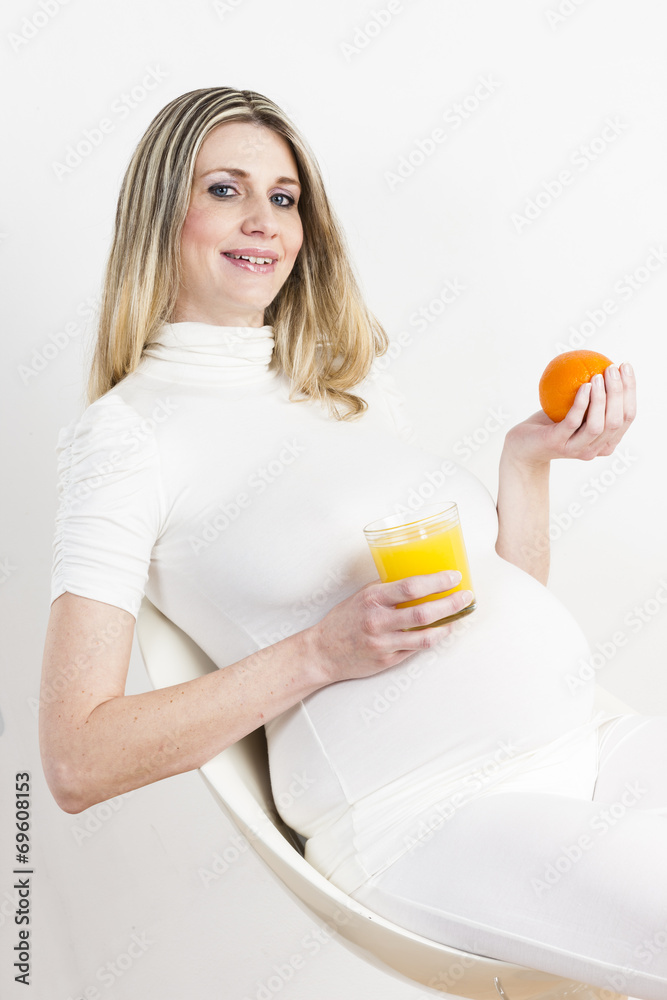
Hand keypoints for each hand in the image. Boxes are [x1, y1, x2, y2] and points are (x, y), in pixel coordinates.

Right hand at [306, 571, 473, 683]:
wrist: (323, 652)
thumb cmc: (343, 620)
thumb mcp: (361, 596)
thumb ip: (386, 589)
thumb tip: (417, 579)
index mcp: (373, 598)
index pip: (411, 587)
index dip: (437, 581)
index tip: (454, 576)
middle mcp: (379, 621)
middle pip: (424, 612)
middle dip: (451, 604)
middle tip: (467, 597)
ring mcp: (384, 643)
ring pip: (426, 635)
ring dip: (448, 625)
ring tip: (460, 616)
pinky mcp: (388, 660)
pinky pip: (417, 649)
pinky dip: (434, 639)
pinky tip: (443, 631)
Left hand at [503, 362, 635, 466]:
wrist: (523, 446)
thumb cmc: (552, 424)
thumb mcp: (576, 410)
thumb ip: (593, 397)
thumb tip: (607, 365)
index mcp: (606, 441)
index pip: (627, 416)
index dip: (630, 390)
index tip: (625, 366)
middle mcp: (595, 449)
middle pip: (616, 420)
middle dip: (619, 392)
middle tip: (612, 368)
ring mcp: (577, 448)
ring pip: (598, 425)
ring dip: (601, 398)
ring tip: (598, 375)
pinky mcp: (558, 443)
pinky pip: (573, 421)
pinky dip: (582, 402)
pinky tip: (584, 385)